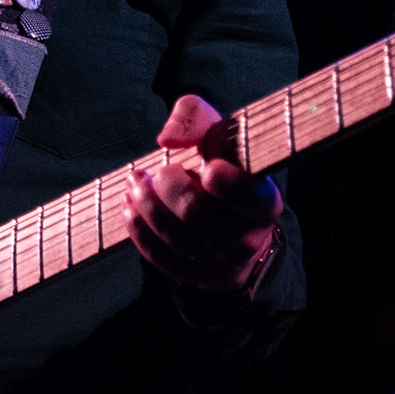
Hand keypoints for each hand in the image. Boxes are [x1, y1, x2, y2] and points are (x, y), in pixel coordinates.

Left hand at [124, 95, 282, 293]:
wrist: (230, 211)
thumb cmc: (223, 162)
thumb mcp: (217, 130)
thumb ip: (194, 117)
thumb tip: (167, 141)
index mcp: (264, 201)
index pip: (245, 195)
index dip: (221, 180)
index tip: (206, 165)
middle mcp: (249, 237)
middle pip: (196, 213)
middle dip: (166, 187)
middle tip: (155, 172)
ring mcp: (223, 262)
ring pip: (175, 238)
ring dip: (146, 206)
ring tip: (135, 184)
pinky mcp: (198, 276)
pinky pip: (161, 258)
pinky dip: (139, 230)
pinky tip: (130, 207)